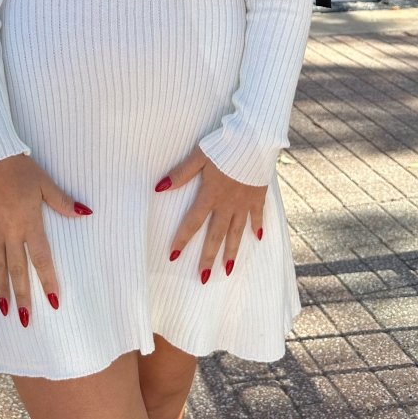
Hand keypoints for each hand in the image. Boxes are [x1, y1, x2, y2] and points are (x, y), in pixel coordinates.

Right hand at [0, 153, 91, 326]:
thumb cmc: (21, 169)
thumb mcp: (45, 183)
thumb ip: (63, 202)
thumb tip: (86, 213)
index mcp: (28, 223)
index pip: (40, 259)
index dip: (47, 281)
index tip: (53, 302)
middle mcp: (9, 232)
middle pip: (16, 270)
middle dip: (22, 296)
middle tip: (25, 320)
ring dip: (2, 290)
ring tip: (5, 310)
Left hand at [154, 145, 265, 281]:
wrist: (255, 140)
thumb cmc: (224, 146)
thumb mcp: (199, 157)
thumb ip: (181, 174)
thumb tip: (159, 187)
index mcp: (210, 195)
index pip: (192, 222)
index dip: (182, 239)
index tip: (173, 257)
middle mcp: (227, 204)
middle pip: (216, 235)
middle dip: (208, 257)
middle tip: (203, 278)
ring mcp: (244, 203)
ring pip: (237, 232)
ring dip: (231, 251)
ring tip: (227, 270)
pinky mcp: (258, 196)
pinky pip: (258, 216)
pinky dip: (257, 227)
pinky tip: (258, 238)